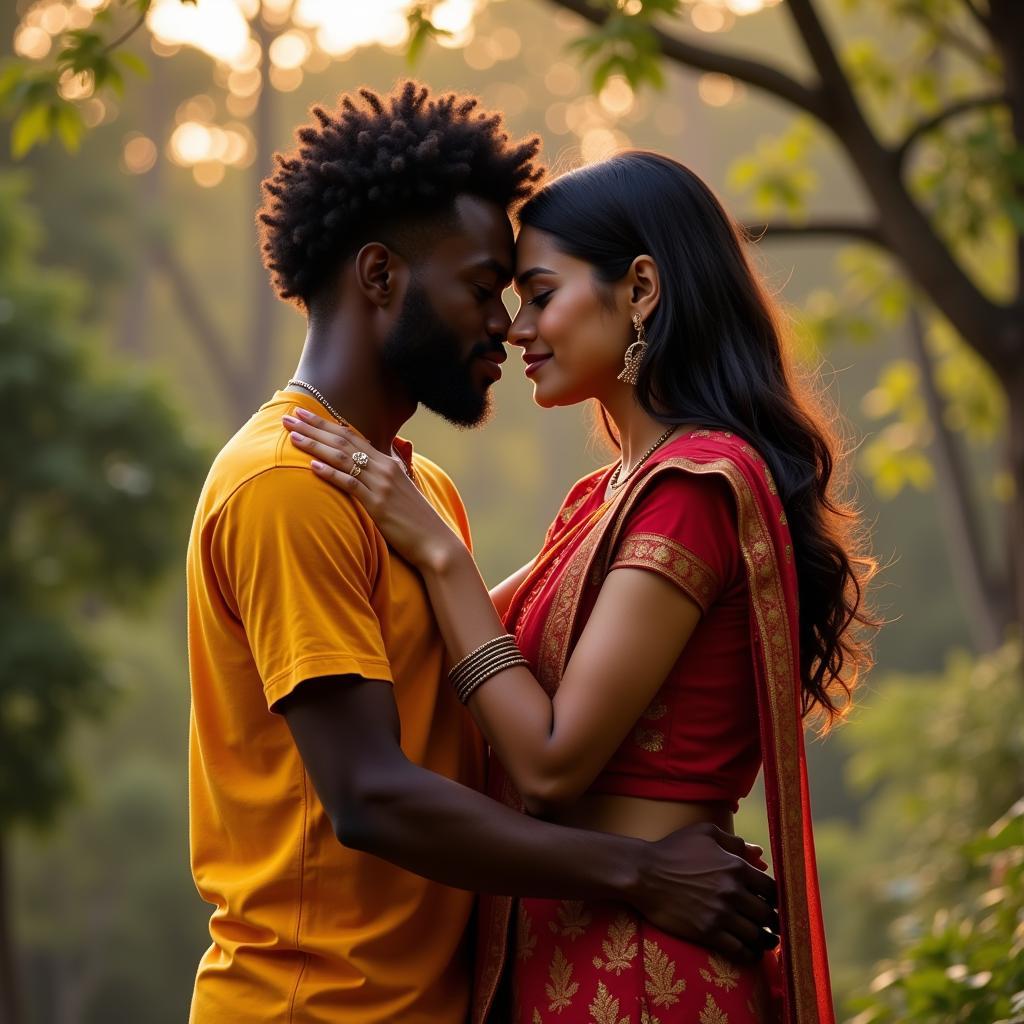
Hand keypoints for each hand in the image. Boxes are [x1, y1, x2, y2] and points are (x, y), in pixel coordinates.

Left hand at [283, 408, 461, 568]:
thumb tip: (371, 466)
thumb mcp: (401, 490)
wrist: (436, 542)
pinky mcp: (379, 505)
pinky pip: (351, 484)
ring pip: (344, 458)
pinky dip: (331, 473)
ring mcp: (382, 485)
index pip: (352, 436)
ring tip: (292, 436)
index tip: (303, 414)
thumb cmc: (416, 520)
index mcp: (388, 463)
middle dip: (313, 427)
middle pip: (344, 441)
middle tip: (288, 416)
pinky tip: (313, 466)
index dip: (325, 423)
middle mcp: (384, 468)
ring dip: (315, 446)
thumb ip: (385, 475)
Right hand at [632, 822, 779, 962]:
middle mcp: (733, 892)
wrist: (644, 873)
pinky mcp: (708, 933)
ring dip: (764, 939)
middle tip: (773, 925)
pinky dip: (749, 953)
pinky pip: (740, 950)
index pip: (772, 889)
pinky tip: (750, 951)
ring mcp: (721, 914)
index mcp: (736, 867)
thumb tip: (759, 854)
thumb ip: (734, 842)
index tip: (772, 903)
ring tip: (765, 940)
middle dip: (773, 921)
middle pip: (768, 915)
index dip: (776, 898)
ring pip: (757, 935)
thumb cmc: (673, 849)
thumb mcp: (704, 834)